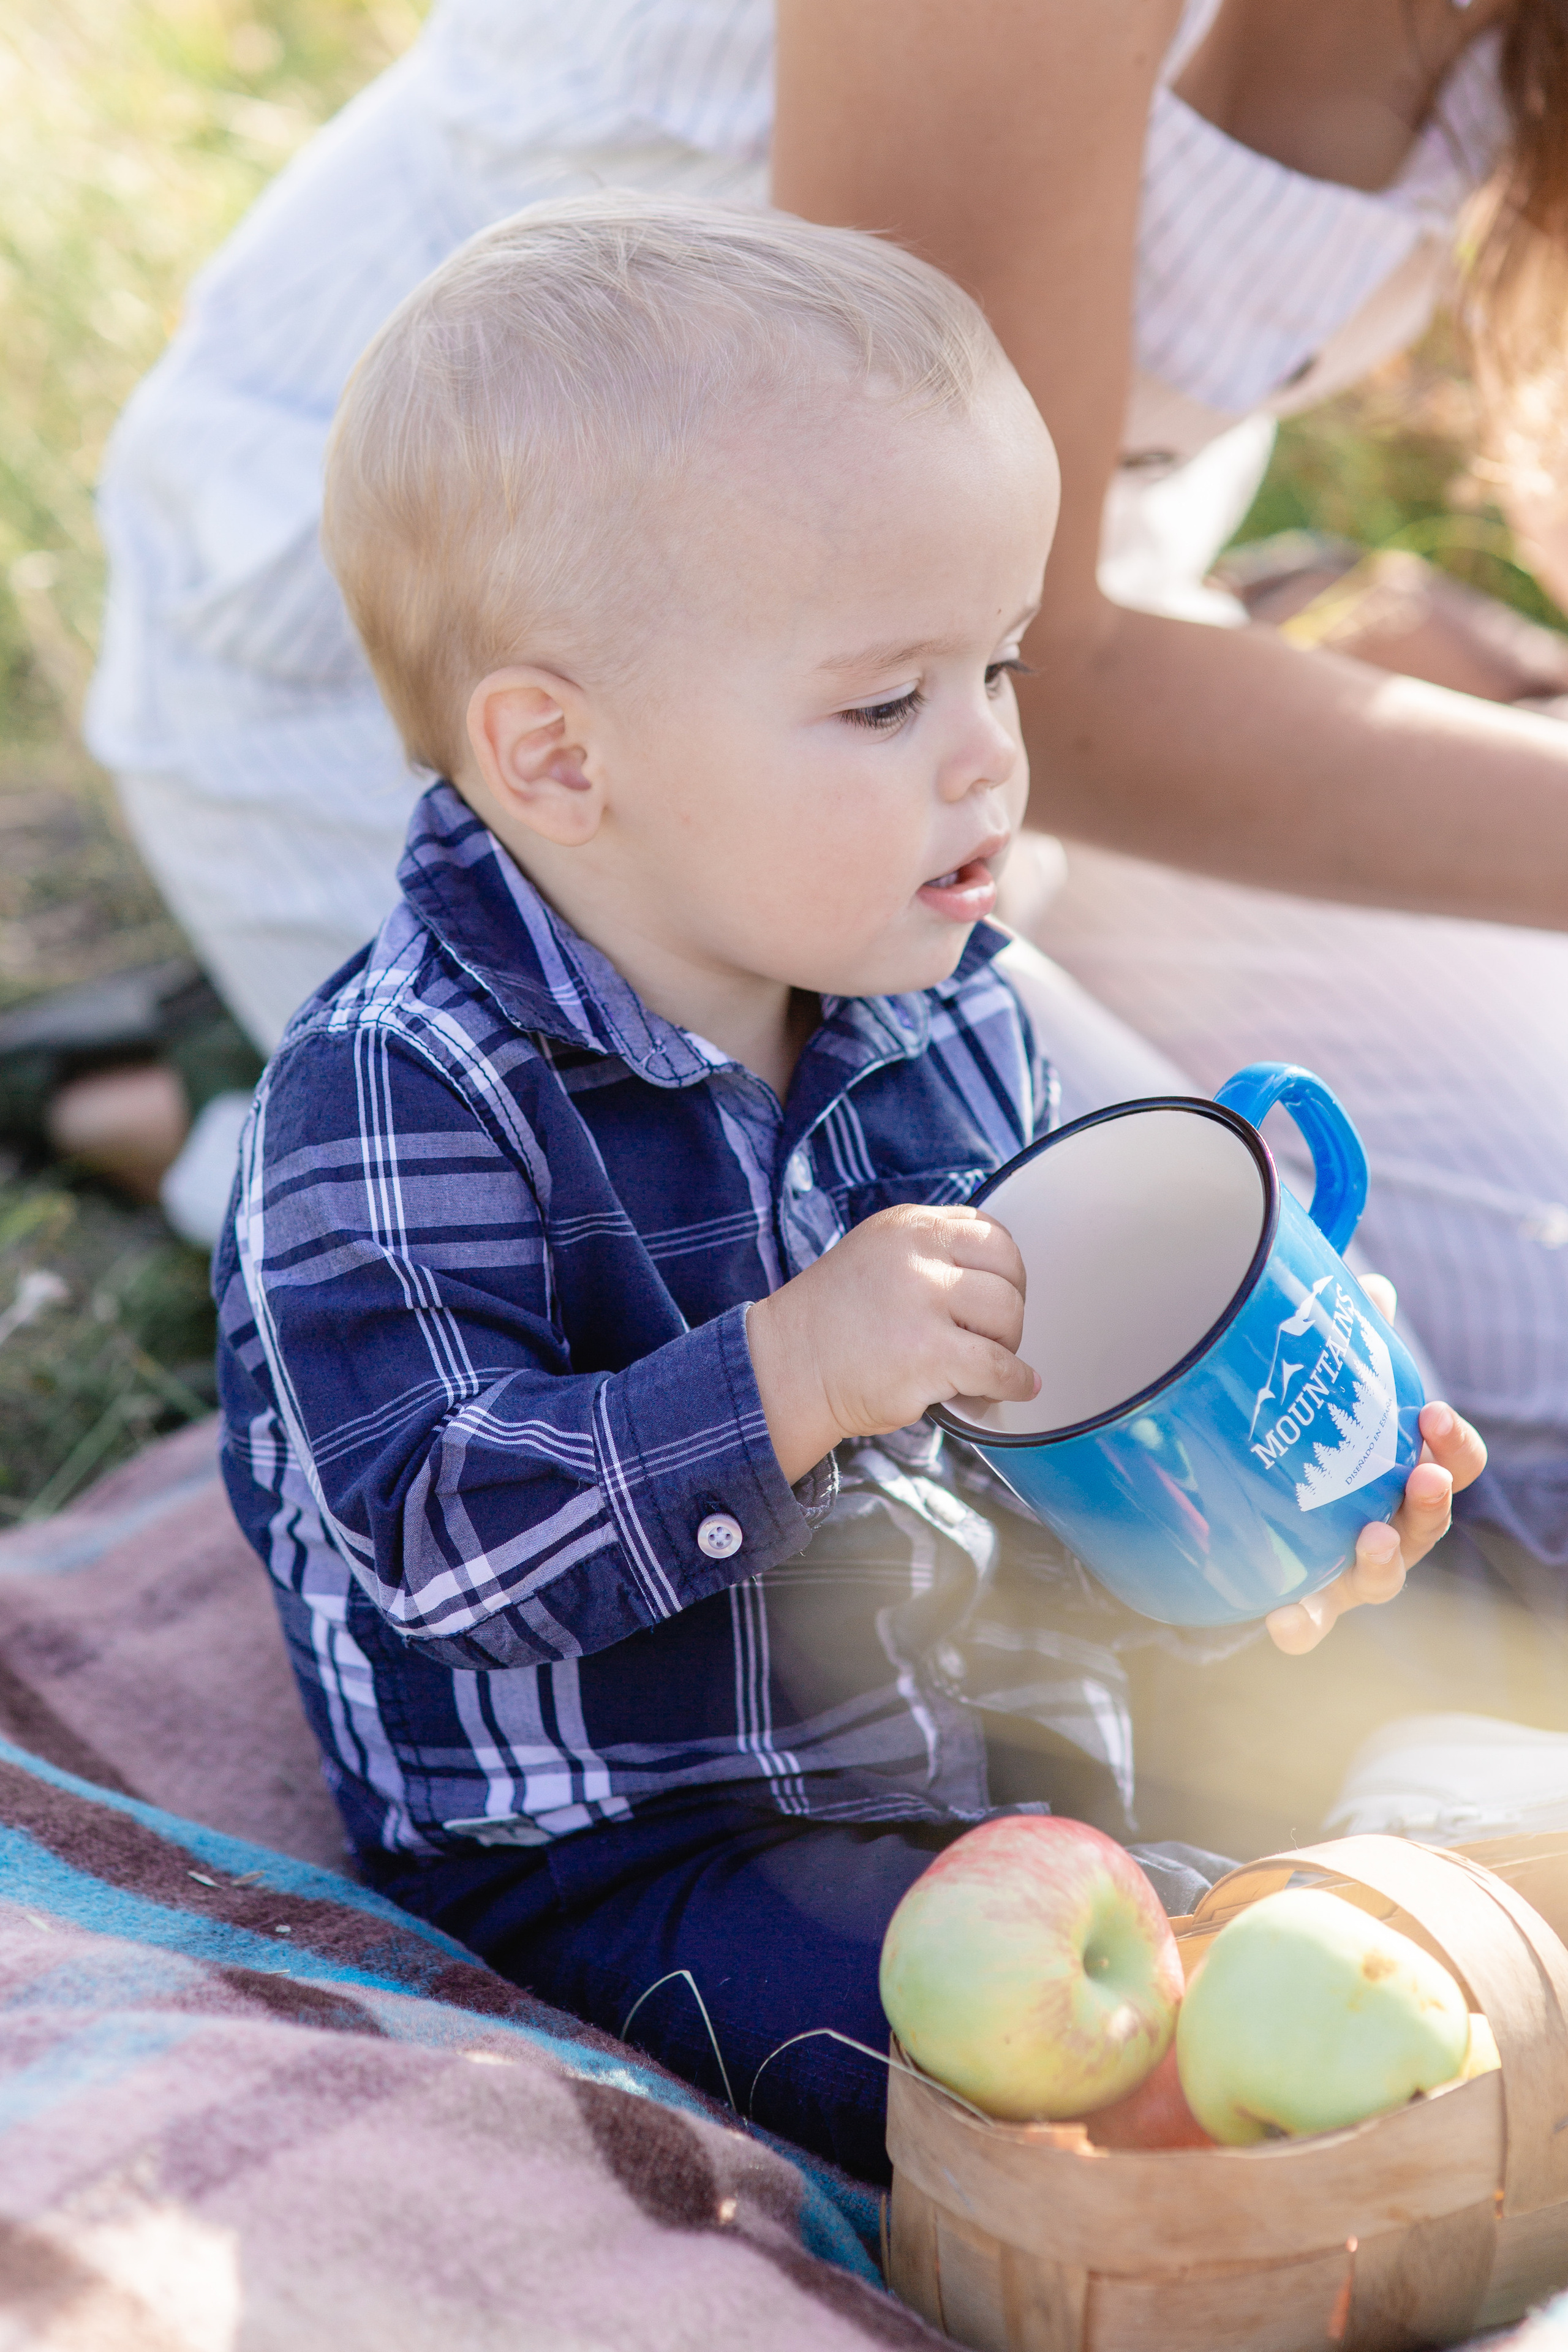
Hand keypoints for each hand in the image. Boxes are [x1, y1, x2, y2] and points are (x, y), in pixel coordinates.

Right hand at [746, 1204, 1038, 1482]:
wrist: (786, 1369)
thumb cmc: (833, 1322)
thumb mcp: (876, 1256)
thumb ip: (928, 1253)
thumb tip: (997, 1279)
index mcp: (907, 1226)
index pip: (989, 1231)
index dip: (1004, 1269)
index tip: (1000, 1292)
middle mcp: (916, 1255)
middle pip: (1008, 1270)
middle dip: (1010, 1307)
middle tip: (993, 1334)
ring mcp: (923, 1304)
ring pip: (1008, 1315)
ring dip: (1008, 1344)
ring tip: (987, 1362)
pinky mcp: (930, 1355)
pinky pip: (999, 1367)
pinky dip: (1014, 1382)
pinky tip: (1014, 1387)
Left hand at [1265, 1275, 1485, 1652]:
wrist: (1238, 1495)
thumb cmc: (1304, 1434)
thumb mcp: (1327, 1382)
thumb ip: (1353, 1339)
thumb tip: (1373, 1288)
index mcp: (1401, 1477)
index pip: (1454, 1464)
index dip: (1455, 1446)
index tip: (1436, 1414)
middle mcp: (1385, 1528)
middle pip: (1427, 1525)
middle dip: (1433, 1503)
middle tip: (1425, 1475)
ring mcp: (1345, 1571)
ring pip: (1382, 1579)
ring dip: (1385, 1561)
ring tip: (1373, 1535)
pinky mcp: (1300, 1600)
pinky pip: (1306, 1623)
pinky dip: (1301, 1624)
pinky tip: (1282, 1617)